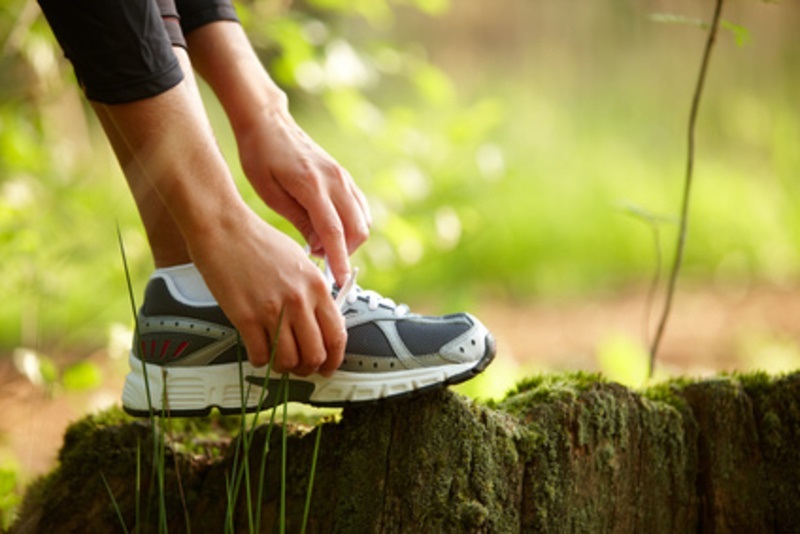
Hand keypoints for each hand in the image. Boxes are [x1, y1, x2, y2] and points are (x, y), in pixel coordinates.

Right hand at [187, 204, 345, 375]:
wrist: (224, 229)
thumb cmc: (259, 242)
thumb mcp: (301, 262)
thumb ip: (314, 291)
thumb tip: (322, 321)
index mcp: (316, 286)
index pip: (337, 335)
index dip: (334, 359)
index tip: (329, 366)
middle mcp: (298, 301)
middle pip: (314, 354)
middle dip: (309, 368)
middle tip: (301, 368)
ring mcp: (272, 311)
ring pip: (287, 360)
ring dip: (284, 367)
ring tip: (278, 362)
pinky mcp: (245, 317)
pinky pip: (259, 355)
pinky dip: (260, 361)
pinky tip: (258, 353)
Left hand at [236, 104, 371, 285]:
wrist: (268, 122)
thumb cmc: (260, 156)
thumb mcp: (269, 193)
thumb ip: (298, 220)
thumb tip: (320, 246)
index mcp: (312, 185)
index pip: (334, 231)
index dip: (339, 259)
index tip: (341, 281)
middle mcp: (335, 180)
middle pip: (357, 229)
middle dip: (344, 252)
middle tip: (318, 257)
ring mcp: (343, 177)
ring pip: (363, 220)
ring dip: (348, 239)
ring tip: (320, 242)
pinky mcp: (344, 176)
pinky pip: (360, 207)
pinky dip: (352, 224)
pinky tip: (329, 228)